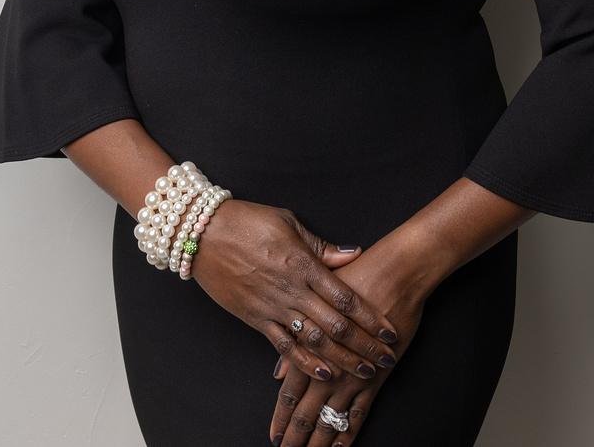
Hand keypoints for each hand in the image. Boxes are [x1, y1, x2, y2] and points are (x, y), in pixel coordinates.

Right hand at [191, 200, 400, 382]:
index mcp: (303, 264)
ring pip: (314, 341)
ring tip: (364, 372)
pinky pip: (284, 346)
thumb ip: (322, 246)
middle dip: (364, 345)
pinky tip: (324, 373)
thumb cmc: (248, 221)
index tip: (390, 331)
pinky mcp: (255, 319)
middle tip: (387, 359)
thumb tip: (354, 254)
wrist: (203, 233)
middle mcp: (291, 290)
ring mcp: (272, 307)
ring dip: (342, 359)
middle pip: (335, 325)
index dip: (371, 318)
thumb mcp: (288, 223)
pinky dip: (306, 363)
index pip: (345, 297)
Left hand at [267, 234, 433, 445]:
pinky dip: (349, 431)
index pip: (290, 392)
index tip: (274, 436)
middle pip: (307, 411)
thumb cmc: (354, 277)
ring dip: (320, 440)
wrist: (395, 273)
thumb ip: (295, 338)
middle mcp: (328, 365)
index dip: (281, 417)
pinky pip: (360, 412)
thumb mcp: (314, 300)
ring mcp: (353, 374)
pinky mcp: (377, 376)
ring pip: (330, 417)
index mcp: (309, 344)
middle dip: (296, 436)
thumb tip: (277, 370)